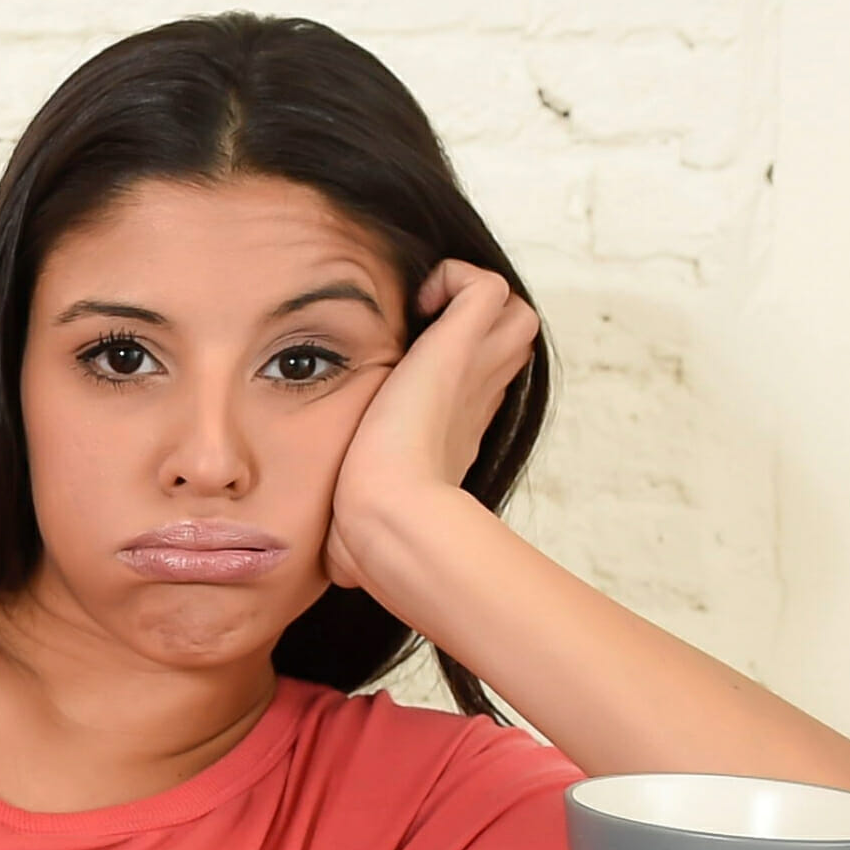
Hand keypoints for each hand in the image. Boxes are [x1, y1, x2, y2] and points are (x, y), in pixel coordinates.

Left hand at [325, 259, 539, 590]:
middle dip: (470, 327)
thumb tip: (339, 571)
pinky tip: (418, 303)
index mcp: (455, 432)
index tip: (408, 376)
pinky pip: (483, 282)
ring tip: (424, 318)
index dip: (453, 368)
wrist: (386, 517)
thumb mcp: (365, 519)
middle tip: (421, 337)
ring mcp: (475, 369)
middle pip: (507, 341)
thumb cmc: (372, 530)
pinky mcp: (461, 344)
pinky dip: (455, 278)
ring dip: (470, 302)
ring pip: (510, 309)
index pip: (478, 382)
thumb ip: (354, 528)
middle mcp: (475, 396)